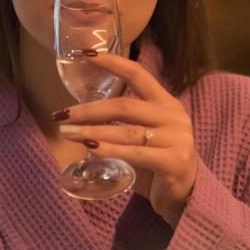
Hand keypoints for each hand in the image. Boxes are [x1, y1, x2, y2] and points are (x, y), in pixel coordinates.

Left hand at [55, 51, 197, 224]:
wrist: (187, 193)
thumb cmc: (159, 162)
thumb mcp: (144, 136)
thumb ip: (122, 125)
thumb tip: (79, 121)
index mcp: (166, 103)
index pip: (139, 75)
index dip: (113, 63)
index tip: (86, 56)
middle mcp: (174, 116)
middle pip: (126, 106)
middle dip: (90, 110)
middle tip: (62, 115)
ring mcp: (177, 138)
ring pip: (127, 131)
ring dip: (93, 132)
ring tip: (68, 133)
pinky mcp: (174, 161)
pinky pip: (136, 154)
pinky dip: (111, 151)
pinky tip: (91, 150)